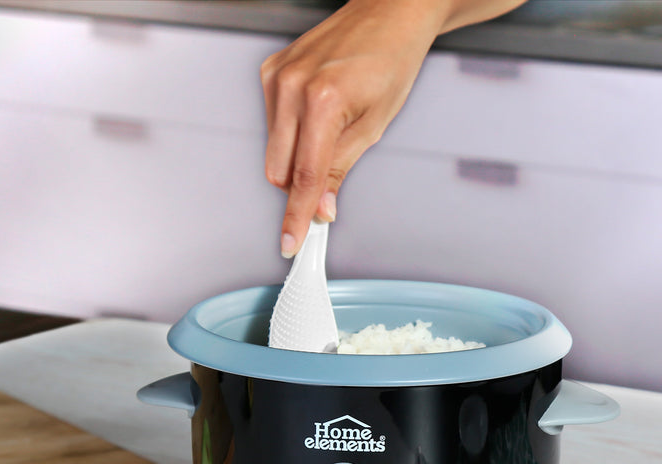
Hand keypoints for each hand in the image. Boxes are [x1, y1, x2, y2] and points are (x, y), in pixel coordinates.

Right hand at [261, 0, 528, 256]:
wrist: (388, 13)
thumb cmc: (391, 61)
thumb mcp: (374, 126)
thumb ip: (340, 170)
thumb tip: (322, 208)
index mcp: (322, 100)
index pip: (304, 178)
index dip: (298, 217)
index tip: (292, 243)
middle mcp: (290, 86)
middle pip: (280, 172)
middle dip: (302, 186)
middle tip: (331, 177)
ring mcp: (276, 77)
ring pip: (274, 152)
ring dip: (297, 160)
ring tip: (331, 131)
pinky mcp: (270, 72)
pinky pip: (272, 126)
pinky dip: (292, 135)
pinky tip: (317, 115)